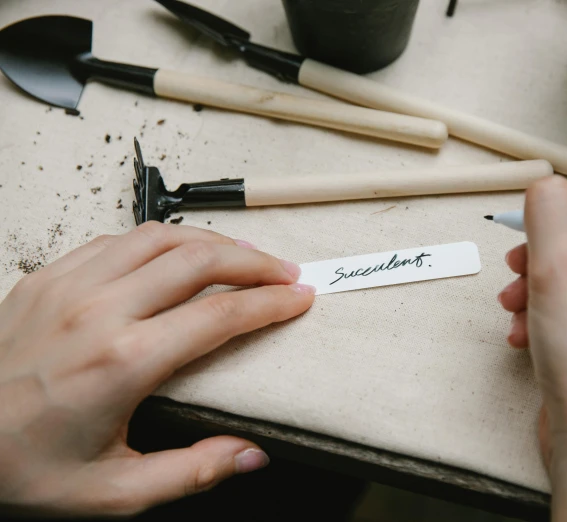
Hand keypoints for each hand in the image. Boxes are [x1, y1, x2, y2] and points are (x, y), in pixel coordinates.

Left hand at [0, 223, 314, 516]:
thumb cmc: (19, 467)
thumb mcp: (112, 492)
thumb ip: (191, 472)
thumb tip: (250, 455)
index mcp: (123, 362)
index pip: (220, 315)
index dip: (270, 303)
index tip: (298, 299)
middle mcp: (98, 311)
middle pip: (199, 260)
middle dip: (254, 262)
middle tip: (284, 272)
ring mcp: (68, 286)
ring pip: (159, 236)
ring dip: (211, 240)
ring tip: (242, 255)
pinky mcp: (46, 277)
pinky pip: (115, 240)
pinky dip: (159, 239)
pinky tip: (175, 253)